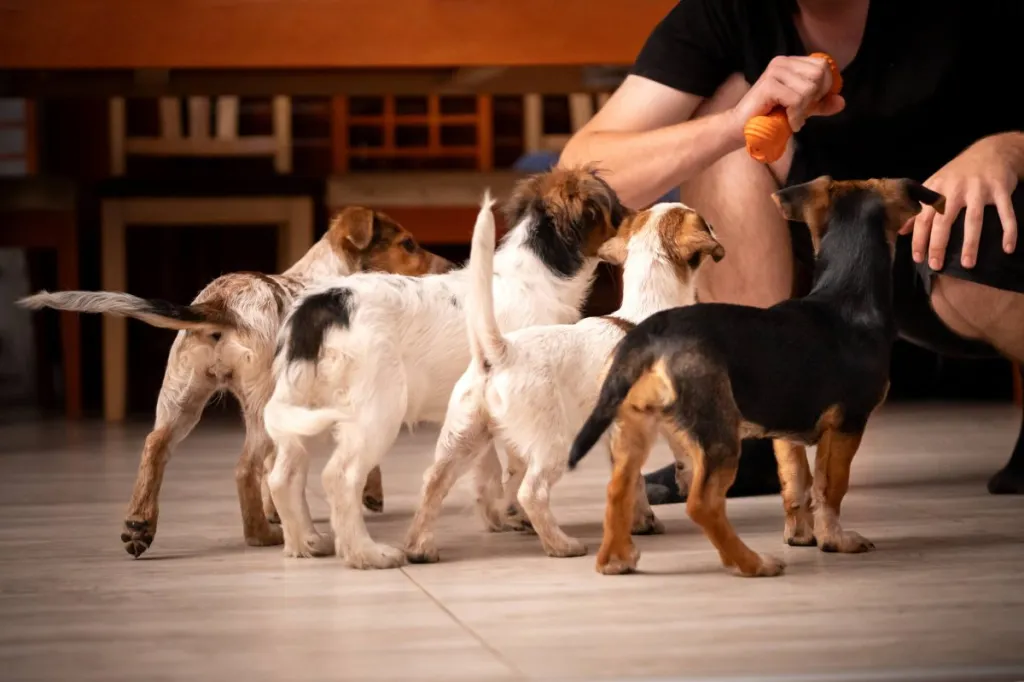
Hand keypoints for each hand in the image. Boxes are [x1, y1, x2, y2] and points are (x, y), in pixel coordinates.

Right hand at [729, 55, 845, 137]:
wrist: (741, 129)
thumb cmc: (769, 118)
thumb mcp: (801, 109)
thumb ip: (820, 104)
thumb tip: (841, 101)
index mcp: (790, 63)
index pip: (822, 65)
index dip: (824, 87)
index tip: (811, 104)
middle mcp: (782, 62)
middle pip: (819, 74)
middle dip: (815, 98)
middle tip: (801, 111)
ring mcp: (774, 72)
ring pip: (809, 88)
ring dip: (804, 109)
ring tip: (793, 118)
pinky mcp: (769, 85)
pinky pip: (797, 99)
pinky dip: (796, 116)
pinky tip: (789, 123)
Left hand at [902, 134, 1019, 269]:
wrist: (992, 151)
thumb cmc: (959, 173)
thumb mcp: (935, 185)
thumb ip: (919, 208)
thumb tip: (901, 231)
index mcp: (937, 189)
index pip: (923, 217)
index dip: (919, 238)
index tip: (918, 257)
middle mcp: (956, 188)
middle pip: (944, 220)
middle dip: (938, 244)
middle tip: (936, 265)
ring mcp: (979, 189)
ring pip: (973, 220)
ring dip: (971, 244)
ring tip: (968, 264)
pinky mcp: (1001, 189)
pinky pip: (1006, 213)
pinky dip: (1008, 231)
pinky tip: (1007, 248)